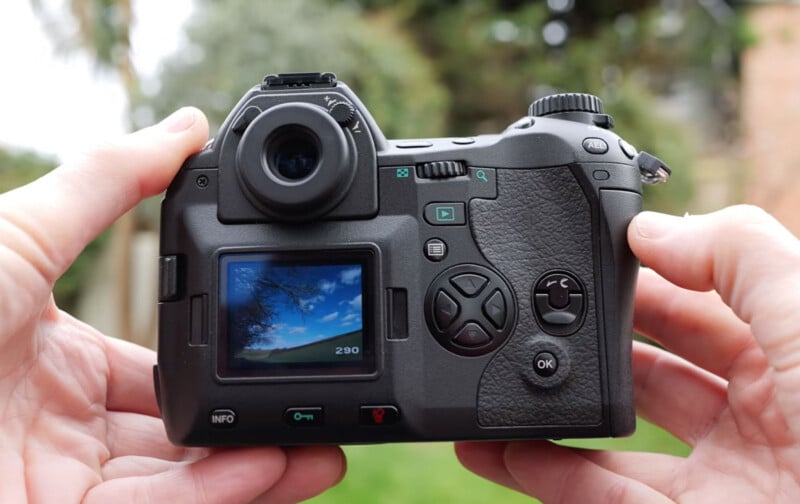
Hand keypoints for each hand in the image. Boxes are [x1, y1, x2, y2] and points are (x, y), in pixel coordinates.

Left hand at [0, 108, 344, 503]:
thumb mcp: (21, 233)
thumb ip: (111, 182)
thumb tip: (188, 126)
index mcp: (54, 355)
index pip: (156, 366)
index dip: (217, 358)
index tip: (270, 343)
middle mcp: (63, 423)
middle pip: (181, 427)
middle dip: (254, 417)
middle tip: (322, 404)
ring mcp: (65, 480)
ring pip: (185, 478)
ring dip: (262, 464)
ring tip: (329, 447)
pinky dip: (226, 493)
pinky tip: (281, 465)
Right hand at [456, 205, 799, 502]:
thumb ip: (739, 255)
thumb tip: (649, 230)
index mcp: (793, 352)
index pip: (705, 297)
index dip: (646, 269)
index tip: (583, 248)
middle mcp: (755, 413)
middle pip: (653, 360)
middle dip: (593, 330)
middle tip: (533, 304)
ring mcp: (718, 476)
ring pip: (616, 434)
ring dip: (552, 407)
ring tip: (495, 376)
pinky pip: (596, 496)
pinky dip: (541, 473)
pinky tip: (496, 447)